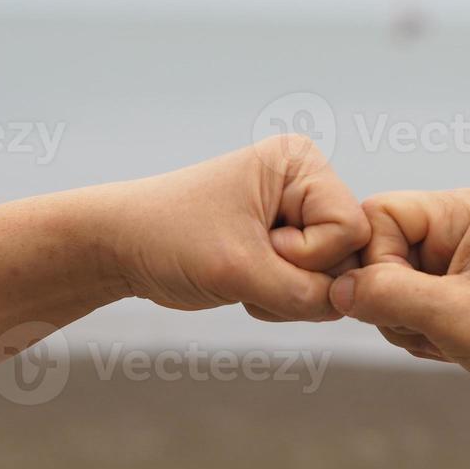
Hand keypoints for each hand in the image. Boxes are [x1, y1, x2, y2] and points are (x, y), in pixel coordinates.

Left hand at [105, 136, 369, 321]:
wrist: (118, 246)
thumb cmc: (168, 239)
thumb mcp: (241, 270)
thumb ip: (307, 294)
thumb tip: (348, 306)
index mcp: (300, 162)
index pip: (351, 227)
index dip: (309, 253)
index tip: (257, 242)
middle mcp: (307, 181)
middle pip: (348, 253)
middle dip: (299, 276)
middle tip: (248, 264)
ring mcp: (298, 214)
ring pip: (333, 277)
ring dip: (289, 292)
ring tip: (242, 273)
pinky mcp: (288, 243)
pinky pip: (313, 287)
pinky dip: (282, 298)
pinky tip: (246, 283)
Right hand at [327, 189, 469, 413]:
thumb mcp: (452, 317)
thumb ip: (388, 295)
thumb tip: (335, 289)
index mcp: (465, 212)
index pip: (379, 215)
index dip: (373, 262)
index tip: (393, 301)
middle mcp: (461, 226)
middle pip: (379, 251)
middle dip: (391, 299)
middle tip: (431, 328)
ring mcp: (460, 259)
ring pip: (389, 284)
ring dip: (406, 322)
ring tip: (448, 341)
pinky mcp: (459, 290)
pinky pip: (409, 306)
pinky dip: (420, 333)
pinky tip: (451, 349)